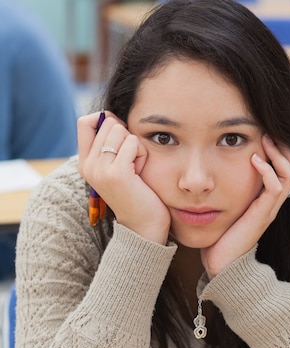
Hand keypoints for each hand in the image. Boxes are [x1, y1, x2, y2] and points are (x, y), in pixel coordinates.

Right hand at [78, 111, 170, 243]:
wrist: (143, 227)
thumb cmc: (137, 195)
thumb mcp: (116, 168)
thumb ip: (110, 145)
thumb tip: (112, 116)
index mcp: (84, 163)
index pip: (84, 122)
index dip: (106, 121)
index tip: (120, 141)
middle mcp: (88, 165)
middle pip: (108, 122)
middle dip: (127, 137)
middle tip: (131, 164)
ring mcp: (100, 169)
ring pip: (121, 130)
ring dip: (136, 147)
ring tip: (136, 170)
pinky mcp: (116, 173)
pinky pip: (133, 143)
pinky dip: (142, 155)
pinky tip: (141, 174)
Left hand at [201, 135, 289, 277]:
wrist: (222, 264)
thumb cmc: (219, 237)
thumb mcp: (223, 207)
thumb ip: (224, 191)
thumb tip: (209, 172)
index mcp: (265, 199)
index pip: (284, 168)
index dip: (278, 149)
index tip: (262, 133)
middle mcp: (272, 203)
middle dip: (283, 147)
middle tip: (267, 131)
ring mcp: (270, 209)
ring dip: (279, 154)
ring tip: (265, 140)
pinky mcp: (264, 215)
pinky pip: (276, 187)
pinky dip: (268, 170)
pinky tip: (255, 159)